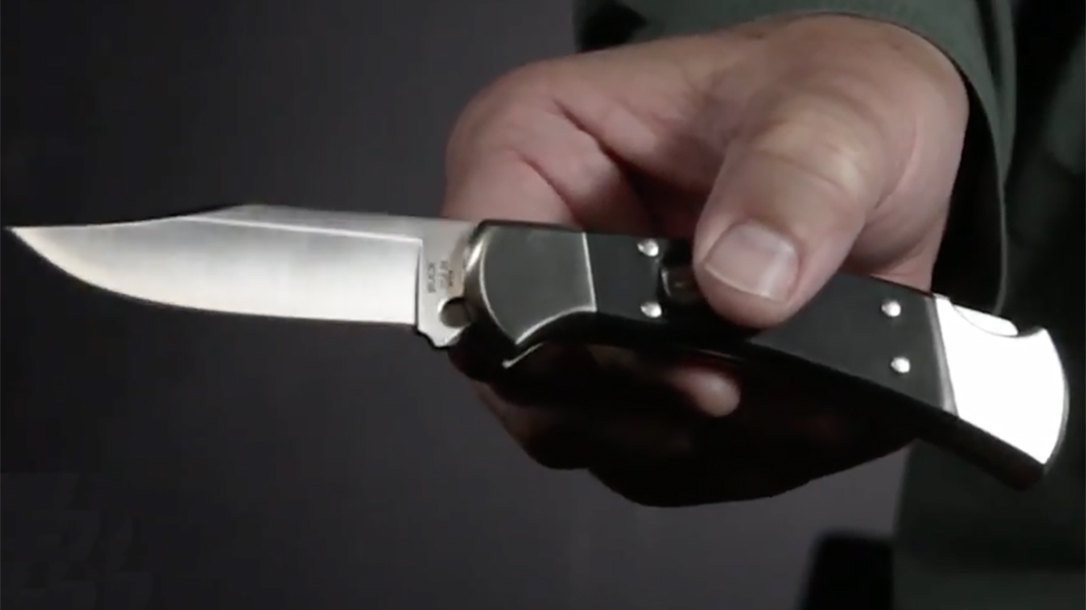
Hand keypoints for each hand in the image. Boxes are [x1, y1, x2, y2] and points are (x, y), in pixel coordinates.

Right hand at [441, 16, 968, 504]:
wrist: (895, 164)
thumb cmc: (837, 103)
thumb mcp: (840, 114)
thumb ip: (792, 184)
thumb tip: (736, 282)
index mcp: (538, 143)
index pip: (483, 258)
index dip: (550, 329)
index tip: (661, 361)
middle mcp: (541, 242)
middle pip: (522, 374)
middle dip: (637, 403)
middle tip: (736, 390)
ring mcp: (583, 325)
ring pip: (585, 435)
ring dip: (694, 444)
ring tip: (794, 399)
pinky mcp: (632, 383)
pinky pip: (649, 463)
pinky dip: (726, 463)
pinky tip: (793, 415)